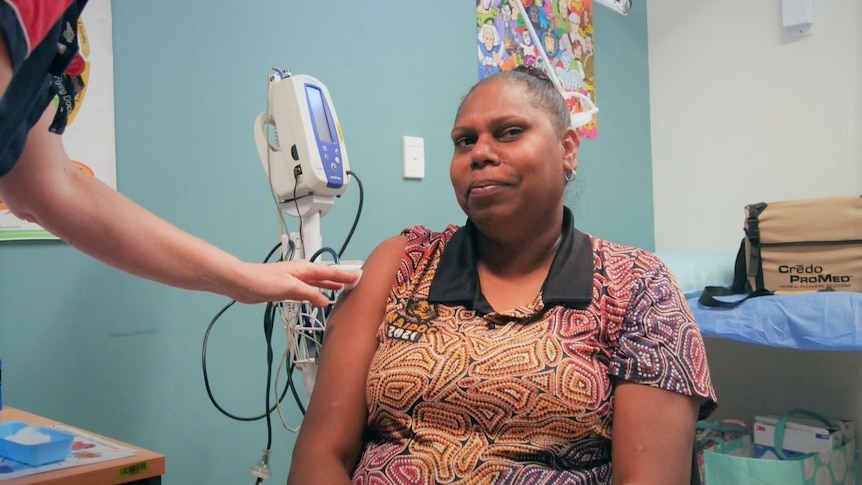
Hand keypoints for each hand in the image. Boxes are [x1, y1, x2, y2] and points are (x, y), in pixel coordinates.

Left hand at [227, 260, 359, 305]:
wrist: (242, 283)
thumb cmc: (263, 281)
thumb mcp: (290, 288)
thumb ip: (310, 294)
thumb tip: (326, 301)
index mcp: (304, 269)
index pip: (330, 272)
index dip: (344, 275)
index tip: (358, 276)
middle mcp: (301, 274)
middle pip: (325, 276)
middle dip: (339, 279)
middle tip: (354, 283)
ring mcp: (294, 282)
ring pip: (316, 284)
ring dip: (328, 285)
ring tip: (341, 289)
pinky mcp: (286, 290)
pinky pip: (307, 292)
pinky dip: (315, 294)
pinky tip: (318, 298)